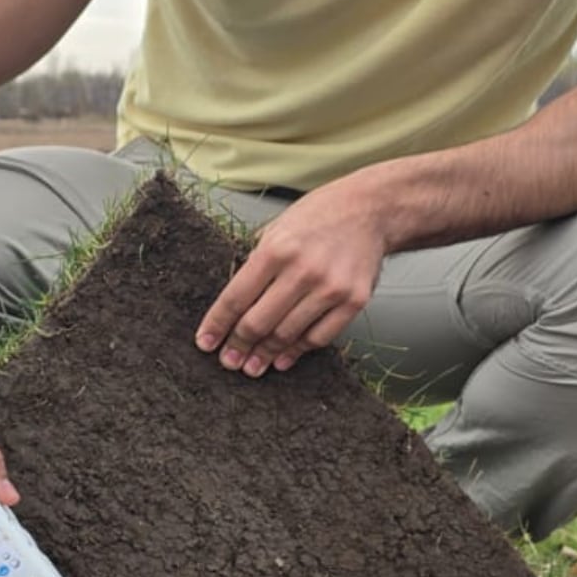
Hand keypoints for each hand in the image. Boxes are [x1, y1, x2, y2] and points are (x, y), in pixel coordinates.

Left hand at [195, 176, 389, 376]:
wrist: (370, 210)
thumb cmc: (320, 216)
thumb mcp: (277, 228)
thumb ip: (257, 263)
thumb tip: (235, 305)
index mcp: (276, 249)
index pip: (236, 297)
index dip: (217, 325)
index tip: (206, 342)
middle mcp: (302, 270)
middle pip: (258, 322)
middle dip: (238, 346)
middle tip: (228, 360)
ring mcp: (331, 288)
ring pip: (287, 334)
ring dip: (265, 355)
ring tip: (253, 366)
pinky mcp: (354, 301)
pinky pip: (319, 337)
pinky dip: (298, 351)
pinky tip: (283, 358)